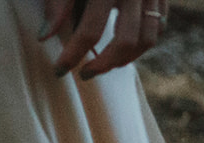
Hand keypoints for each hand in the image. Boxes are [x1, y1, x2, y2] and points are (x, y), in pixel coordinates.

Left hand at [40, 0, 167, 78]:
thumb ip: (58, 4)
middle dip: (103, 65)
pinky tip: (122, 48)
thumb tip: (44, 37)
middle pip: (126, 41)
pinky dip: (142, 41)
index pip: (91, 31)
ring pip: (148, 38)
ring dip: (126, 59)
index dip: (73, 55)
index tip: (59, 70)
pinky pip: (159, 25)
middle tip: (83, 74)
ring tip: (102, 64)